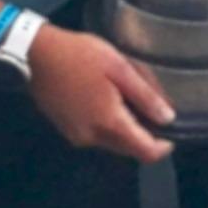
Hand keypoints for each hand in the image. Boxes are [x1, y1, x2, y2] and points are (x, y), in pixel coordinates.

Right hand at [25, 23, 175, 160]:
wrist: (35, 55)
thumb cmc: (80, 56)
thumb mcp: (119, 67)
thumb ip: (145, 95)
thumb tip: (168, 119)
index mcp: (110, 123)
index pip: (145, 152)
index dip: (163, 147)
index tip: (172, 131)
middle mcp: (93, 138)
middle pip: (129, 148)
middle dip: (143, 132)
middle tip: (147, 103)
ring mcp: (77, 136)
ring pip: (112, 142)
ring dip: (124, 127)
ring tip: (123, 94)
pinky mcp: (66, 130)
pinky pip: (96, 135)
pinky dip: (107, 124)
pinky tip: (104, 98)